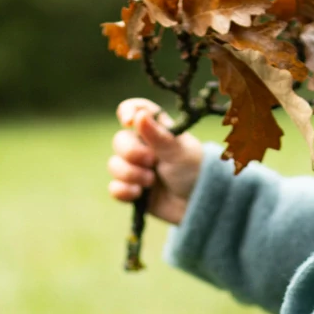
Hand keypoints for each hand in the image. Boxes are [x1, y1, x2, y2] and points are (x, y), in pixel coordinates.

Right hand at [108, 98, 204, 225]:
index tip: (129, 122)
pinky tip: (139, 194)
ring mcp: (137, 168)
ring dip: (131, 174)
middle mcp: (144, 146)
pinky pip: (114, 187)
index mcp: (158, 130)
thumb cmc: (194, 170)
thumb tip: (139, 114)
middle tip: (151, 161)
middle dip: (131, 153)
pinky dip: (125, 191)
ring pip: (114, 165)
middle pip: (120, 140)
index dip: (128, 111)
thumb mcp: (178, 151)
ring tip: (151, 181)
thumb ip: (158, 135)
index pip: (137, 109)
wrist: (199, 203)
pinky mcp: (133, 189)